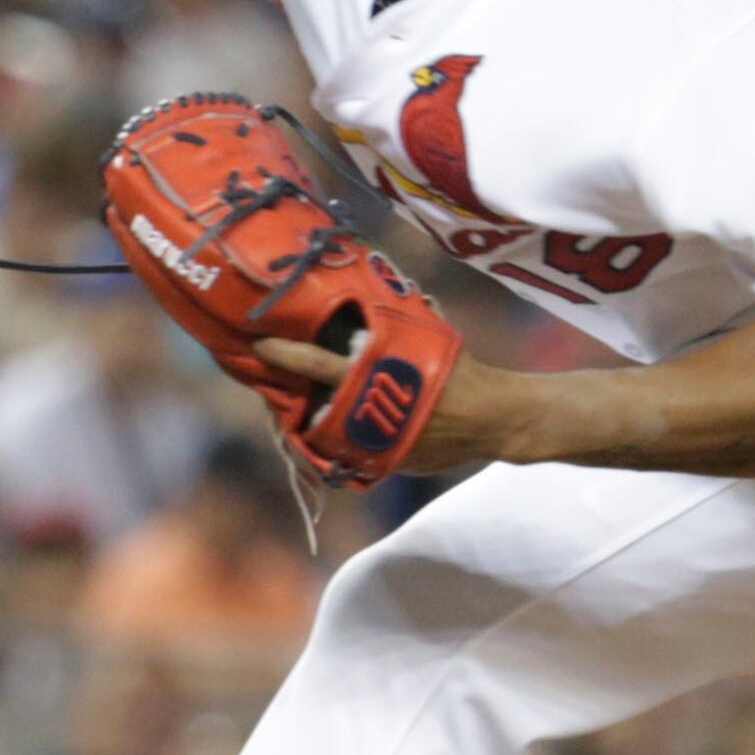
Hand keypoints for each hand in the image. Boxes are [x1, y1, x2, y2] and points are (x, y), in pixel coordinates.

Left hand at [254, 336, 526, 472]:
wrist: (494, 420)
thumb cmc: (463, 372)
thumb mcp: (429, 338)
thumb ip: (399, 322)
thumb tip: (380, 290)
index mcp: (376, 376)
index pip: (318, 364)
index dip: (286, 355)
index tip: (261, 344)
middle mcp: (368, 414)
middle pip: (310, 406)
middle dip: (287, 396)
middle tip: (271, 380)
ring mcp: (372, 444)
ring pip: (322, 435)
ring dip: (306, 419)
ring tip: (297, 403)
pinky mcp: (382, 464)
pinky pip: (345, 455)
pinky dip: (333, 441)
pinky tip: (328, 428)